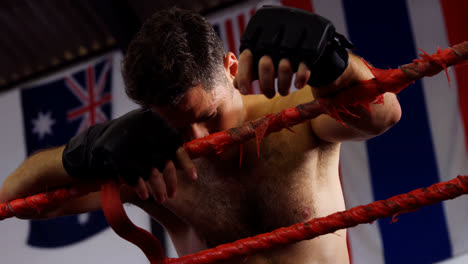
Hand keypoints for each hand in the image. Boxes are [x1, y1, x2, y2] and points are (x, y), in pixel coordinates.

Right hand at [62, 108, 196, 201]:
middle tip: (170, 195)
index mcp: (154, 126)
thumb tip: (188, 166)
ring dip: (157, 186)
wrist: (92, 146)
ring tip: (160, 198)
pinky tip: (143, 194)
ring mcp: (131, 144)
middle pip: (164, 161)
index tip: (193, 178)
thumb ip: (162, 149)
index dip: (186, 162)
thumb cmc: (124, 146)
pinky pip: (133, 173)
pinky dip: (139, 185)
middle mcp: (145, 133)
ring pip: (151, 170)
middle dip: (169, 180)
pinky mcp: (117, 156)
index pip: (176, 145)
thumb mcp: (144, 143)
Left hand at [234, 6, 352, 97]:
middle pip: (264, 65)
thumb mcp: (260, 63)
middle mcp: (274, 41)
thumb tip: (236, 84)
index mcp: (258, 41)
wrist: (307, 46)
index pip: (246, 57)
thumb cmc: (278, 58)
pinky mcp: (309, 50)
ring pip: (284, 68)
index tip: (244, 91)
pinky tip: (298, 85)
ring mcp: (292, 45)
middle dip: (266, 85)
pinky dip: (300, 79)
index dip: (244, 76)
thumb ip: (248, 71)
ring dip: (282, 86)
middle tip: (268, 94)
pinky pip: (304, 68)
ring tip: (283, 91)